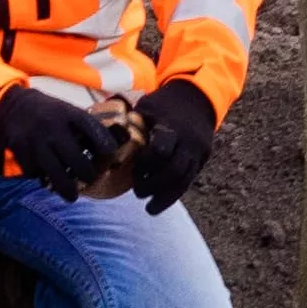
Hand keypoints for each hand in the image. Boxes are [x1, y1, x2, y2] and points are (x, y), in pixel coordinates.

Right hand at [0, 86, 122, 200]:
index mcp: (70, 114)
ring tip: (72, 196)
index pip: (93, 131)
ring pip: (55, 172)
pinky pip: (35, 172)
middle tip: (90, 179)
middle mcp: (54, 126)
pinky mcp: (20, 148)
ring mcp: (36, 139)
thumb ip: (88, 131)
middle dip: (87, 174)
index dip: (106, 146)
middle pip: (76, 159)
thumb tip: (111, 156)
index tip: (111, 156)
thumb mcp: (70, 113)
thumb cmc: (52, 115)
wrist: (15, 106)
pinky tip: (46, 175)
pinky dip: (41, 178)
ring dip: (65, 187)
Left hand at [128, 80, 217, 215]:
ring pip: (184, 180)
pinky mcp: (201, 160)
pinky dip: (173, 195)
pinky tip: (159, 205)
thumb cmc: (164, 104)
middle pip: (174, 169)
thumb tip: (105, 140)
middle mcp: (188, 141)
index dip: (149, 161)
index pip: (163, 145)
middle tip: (138, 192)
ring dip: (166, 197)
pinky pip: (188, 182)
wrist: (198, 98)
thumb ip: (132, 124)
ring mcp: (197, 152)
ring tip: (149, 209)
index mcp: (172, 125)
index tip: (136, 171)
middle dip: (154, 184)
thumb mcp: (147, 106)